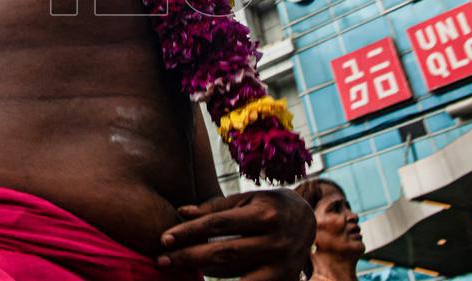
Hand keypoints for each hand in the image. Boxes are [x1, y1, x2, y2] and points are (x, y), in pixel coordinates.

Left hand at [157, 190, 315, 280]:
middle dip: (189, 257)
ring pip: (233, 273)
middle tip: (162, 260)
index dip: (190, 231)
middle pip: (223, 252)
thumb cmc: (270, 204)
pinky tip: (205, 278)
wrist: (309, 221)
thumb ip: (216, 207)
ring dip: (202, 272)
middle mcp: (276, 241)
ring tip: (177, 268)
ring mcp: (282, 265)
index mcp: (266, 214)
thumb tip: (181, 211)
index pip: (219, 224)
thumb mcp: (247, 199)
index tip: (165, 239)